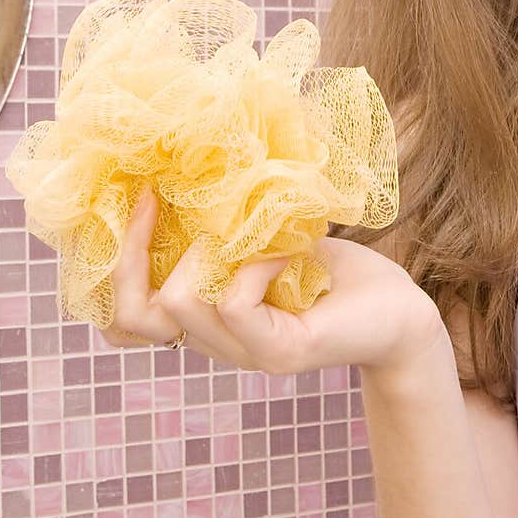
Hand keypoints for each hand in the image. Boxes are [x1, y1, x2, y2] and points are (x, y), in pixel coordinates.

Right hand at [99, 186, 447, 378]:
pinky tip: (287, 252)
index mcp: (205, 317)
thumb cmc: (336, 268)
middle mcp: (216, 342)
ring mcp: (246, 353)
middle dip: (132, 251)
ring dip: (209, 250)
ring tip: (253, 231)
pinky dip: (254, 264)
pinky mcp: (281, 352)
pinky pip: (236, 303)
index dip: (114, 264)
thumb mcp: (265, 236)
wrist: (403, 311)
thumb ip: (222, 224)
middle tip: (156, 198)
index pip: (120, 320)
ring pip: (179, 303)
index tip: (140, 198)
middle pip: (129, 316)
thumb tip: (176, 165)